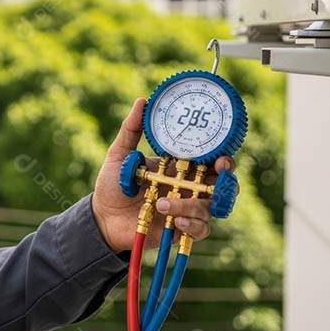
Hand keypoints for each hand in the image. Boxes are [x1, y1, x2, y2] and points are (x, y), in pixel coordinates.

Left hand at [91, 98, 235, 253]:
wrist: (102, 218)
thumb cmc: (112, 185)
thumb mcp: (119, 155)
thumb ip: (131, 130)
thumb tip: (143, 101)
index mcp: (178, 168)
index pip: (209, 160)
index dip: (222, 157)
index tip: (221, 156)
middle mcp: (188, 187)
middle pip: (222, 184)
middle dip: (227, 180)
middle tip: (219, 174)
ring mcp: (186, 209)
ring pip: (210, 207)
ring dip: (192, 205)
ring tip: (163, 204)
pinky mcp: (182, 229)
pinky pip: (200, 229)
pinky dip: (193, 225)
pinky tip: (177, 221)